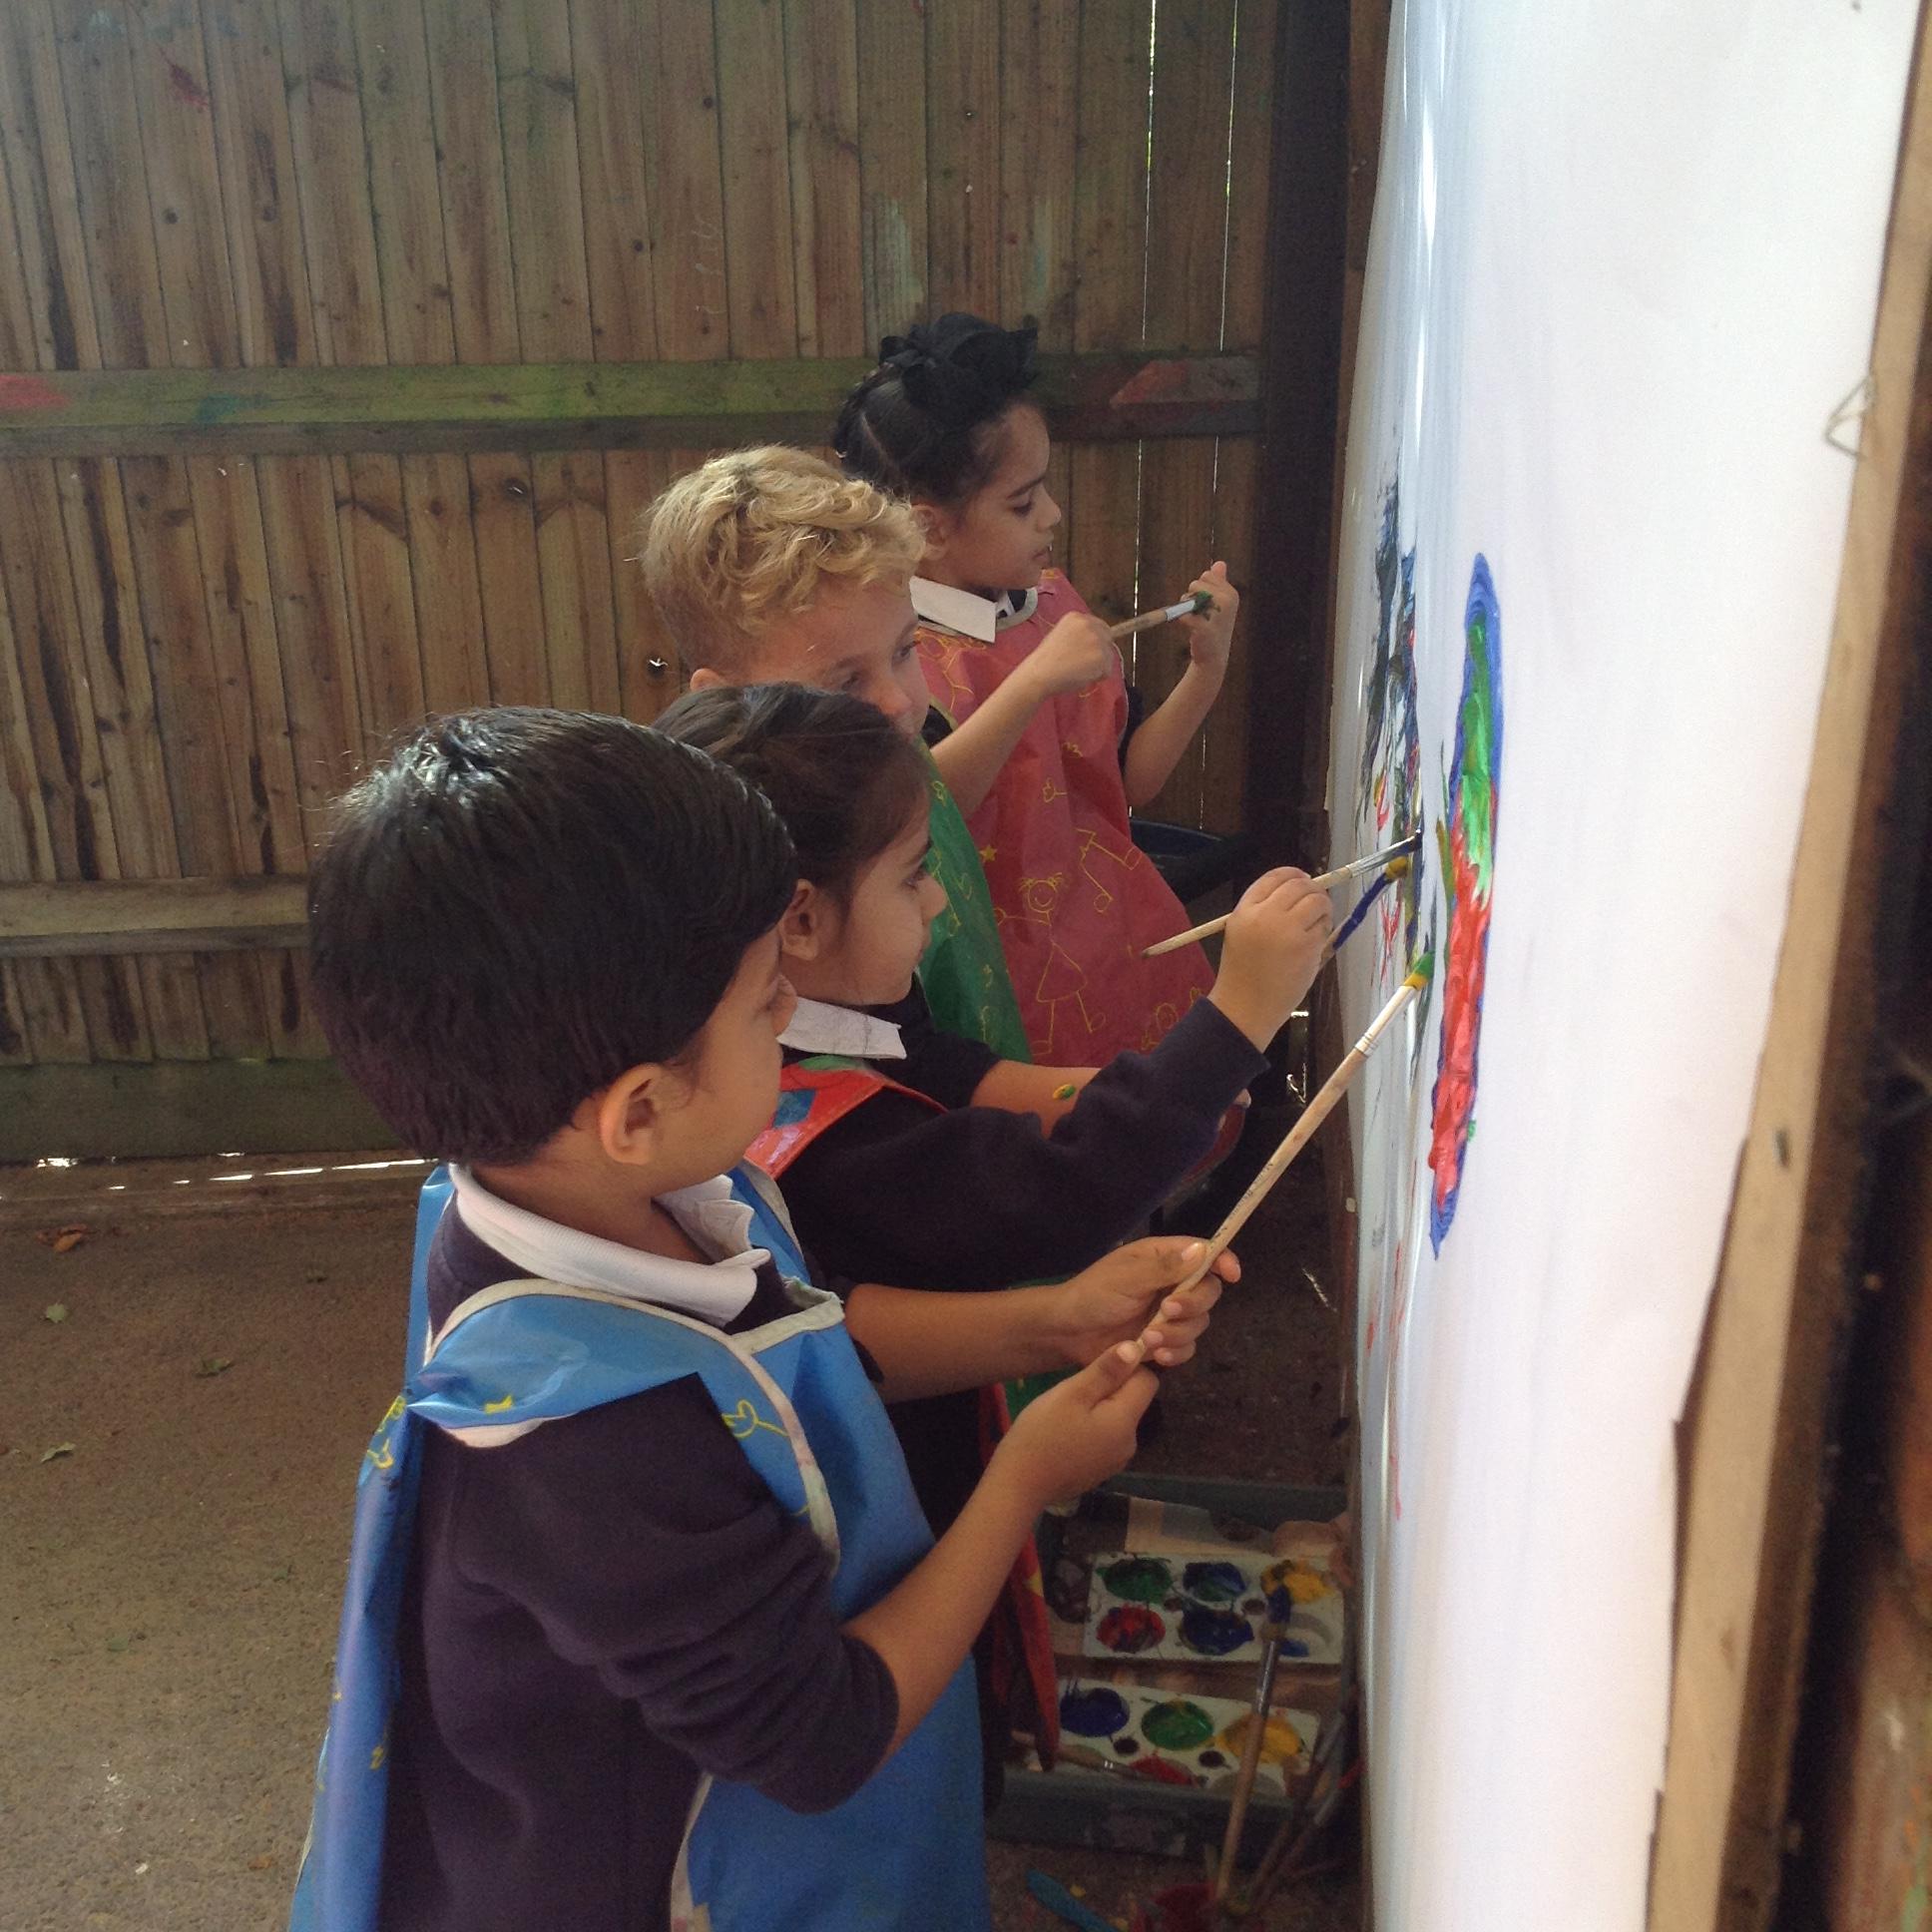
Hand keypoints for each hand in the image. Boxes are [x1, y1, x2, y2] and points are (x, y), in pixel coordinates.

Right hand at [992, 1338, 1159, 1507]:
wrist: (1019, 1486)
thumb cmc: (1042, 1434)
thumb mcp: (1071, 1395)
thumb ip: (1105, 1371)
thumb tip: (1137, 1347)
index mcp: (1125, 1421)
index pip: (1148, 1380)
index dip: (1127, 1367)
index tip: (1095, 1367)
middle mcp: (1130, 1443)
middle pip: (1133, 1400)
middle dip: (1109, 1388)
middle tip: (1074, 1389)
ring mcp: (1116, 1460)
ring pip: (1117, 1418)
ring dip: (1099, 1408)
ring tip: (1066, 1410)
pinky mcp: (1100, 1469)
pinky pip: (1106, 1437)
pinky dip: (1092, 1427)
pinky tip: (1066, 1432)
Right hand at [1022, 613, 1115, 698]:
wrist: (1040, 673)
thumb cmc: (1047, 660)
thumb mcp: (1060, 635)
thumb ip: (1079, 634)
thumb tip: (1096, 642)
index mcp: (1076, 616)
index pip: (1100, 625)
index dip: (1096, 640)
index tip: (1089, 651)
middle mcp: (1088, 624)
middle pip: (1108, 638)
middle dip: (1100, 651)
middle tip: (1085, 663)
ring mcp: (1096, 640)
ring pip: (1109, 656)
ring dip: (1098, 666)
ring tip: (1078, 670)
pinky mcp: (1101, 657)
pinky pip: (1107, 670)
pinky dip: (1098, 677)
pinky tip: (1081, 676)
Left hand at [1054, 1235, 1237, 1367]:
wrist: (1067, 1333)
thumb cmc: (1093, 1295)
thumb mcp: (1126, 1278)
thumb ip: (1165, 1267)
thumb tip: (1203, 1250)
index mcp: (1163, 1258)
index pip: (1205, 1253)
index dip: (1223, 1261)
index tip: (1232, 1275)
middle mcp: (1172, 1283)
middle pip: (1208, 1291)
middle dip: (1192, 1305)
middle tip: (1166, 1312)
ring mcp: (1168, 1314)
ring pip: (1199, 1323)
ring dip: (1179, 1333)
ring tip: (1150, 1339)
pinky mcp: (1163, 1341)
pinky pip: (1187, 1348)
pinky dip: (1176, 1353)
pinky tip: (1158, 1357)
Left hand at [1179, 562, 1238, 675]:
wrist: (1213, 656)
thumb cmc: (1214, 627)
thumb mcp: (1220, 602)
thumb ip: (1219, 581)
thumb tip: (1219, 563)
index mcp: (1231, 593)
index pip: (1207, 575)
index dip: (1201, 588)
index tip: (1207, 603)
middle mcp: (1227, 601)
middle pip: (1196, 584)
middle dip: (1192, 597)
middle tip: (1200, 614)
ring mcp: (1216, 614)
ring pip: (1188, 597)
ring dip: (1186, 608)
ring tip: (1196, 622)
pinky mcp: (1203, 628)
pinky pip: (1183, 615)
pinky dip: (1181, 621)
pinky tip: (1191, 629)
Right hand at [1208, 867, 1334, 1047]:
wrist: (1245, 1006)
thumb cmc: (1244, 973)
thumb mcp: (1241, 932)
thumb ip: (1264, 909)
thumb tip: (1301, 889)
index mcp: (1245, 910)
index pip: (1274, 876)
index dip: (1294, 874)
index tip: (1304, 880)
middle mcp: (1264, 914)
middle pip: (1299, 884)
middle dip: (1313, 889)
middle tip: (1318, 902)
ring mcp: (1287, 929)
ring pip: (1317, 901)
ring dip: (1323, 908)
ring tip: (1317, 922)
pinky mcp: (1306, 946)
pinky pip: (1323, 927)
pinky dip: (1323, 931)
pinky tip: (1313, 945)